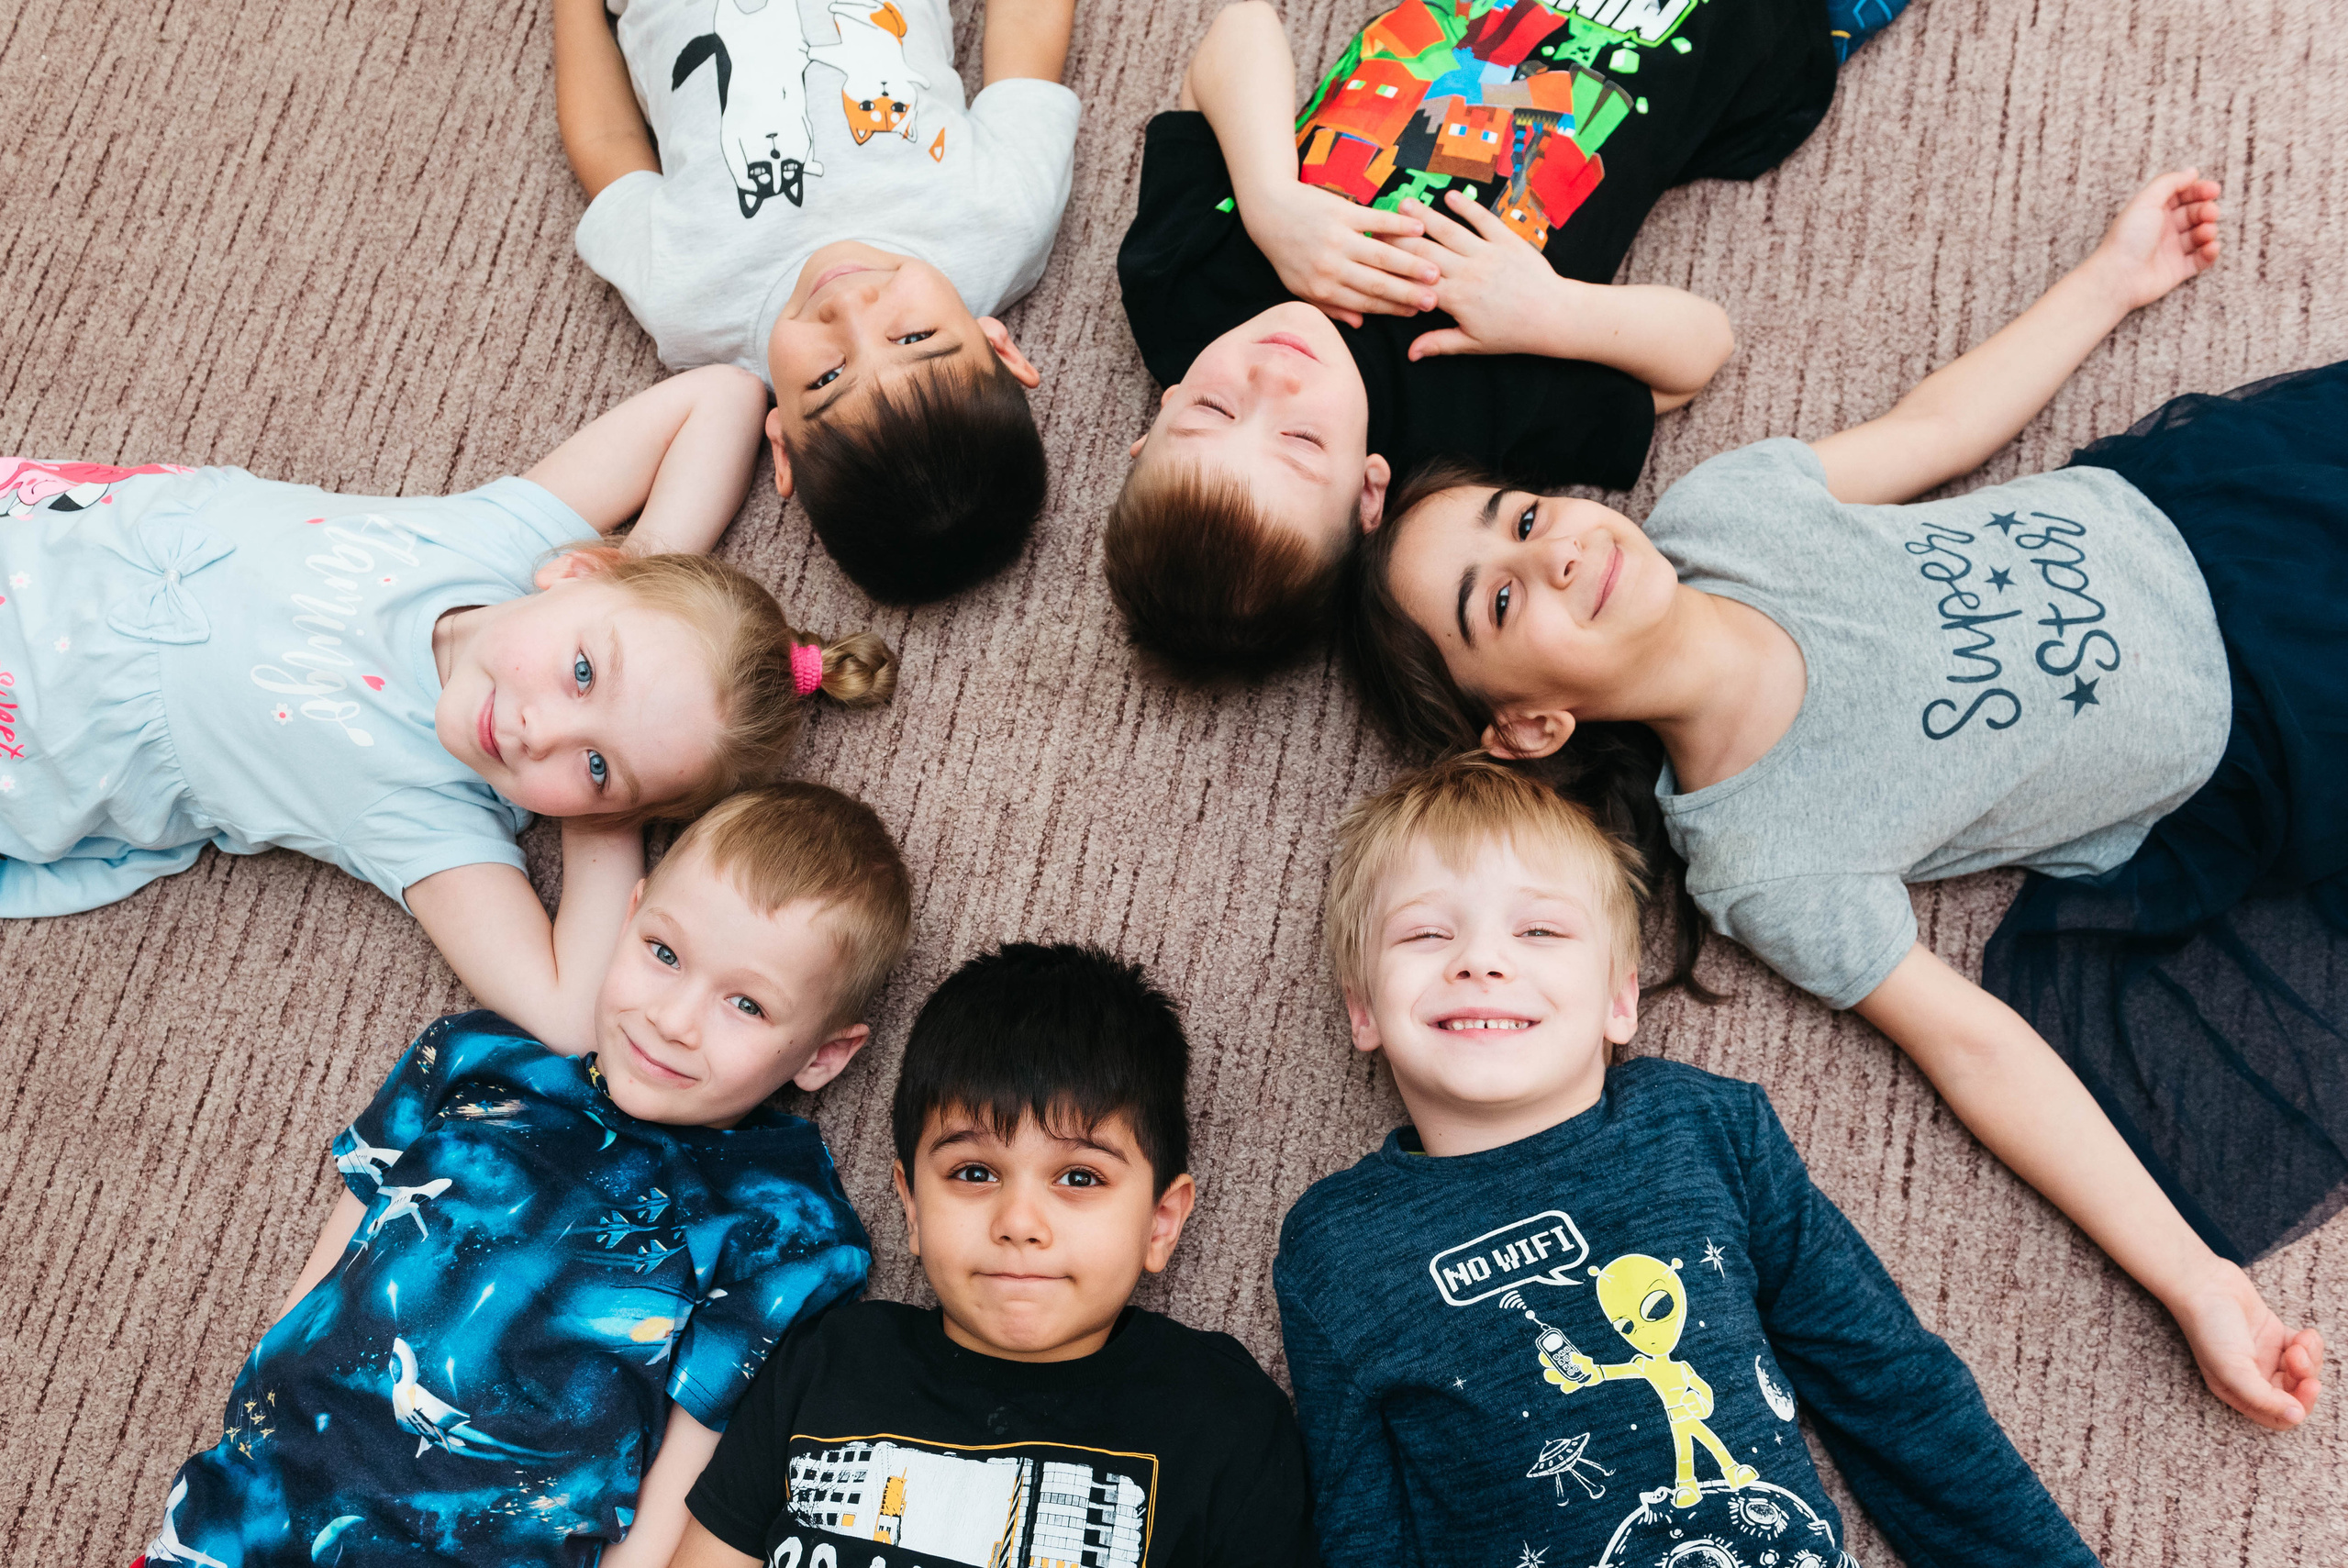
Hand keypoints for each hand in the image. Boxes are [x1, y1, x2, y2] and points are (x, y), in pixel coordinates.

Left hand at [1240, 180, 1437, 326]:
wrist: (1270, 211)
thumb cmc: (1287, 253)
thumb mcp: (1301, 287)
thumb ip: (1331, 307)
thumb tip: (1361, 325)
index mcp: (1322, 289)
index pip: (1365, 303)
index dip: (1393, 309)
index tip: (1417, 314)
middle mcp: (1330, 266)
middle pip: (1376, 284)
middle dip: (1407, 293)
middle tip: (1435, 300)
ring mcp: (1337, 238)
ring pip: (1380, 255)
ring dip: (1410, 263)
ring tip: (1434, 270)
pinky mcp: (1341, 212)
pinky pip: (1375, 220)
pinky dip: (1398, 225)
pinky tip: (1420, 228)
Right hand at [1394, 189, 1566, 358]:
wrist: (1553, 317)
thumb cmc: (1513, 333)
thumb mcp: (1473, 344)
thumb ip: (1439, 343)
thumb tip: (1411, 355)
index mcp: (1455, 298)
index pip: (1414, 278)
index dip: (1391, 265)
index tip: (1372, 253)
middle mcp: (1467, 272)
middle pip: (1425, 250)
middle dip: (1399, 236)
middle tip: (1378, 222)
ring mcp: (1487, 254)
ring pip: (1450, 231)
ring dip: (1425, 216)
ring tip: (1405, 203)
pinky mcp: (1507, 241)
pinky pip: (1483, 220)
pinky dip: (1466, 208)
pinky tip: (1449, 196)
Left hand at [2086, 168, 2221, 312]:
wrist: (2117, 276)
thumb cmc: (2128, 237)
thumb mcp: (2147, 200)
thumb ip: (2169, 183)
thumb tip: (2192, 171)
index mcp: (2153, 210)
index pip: (2182, 195)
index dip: (2199, 191)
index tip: (2213, 190)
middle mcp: (2163, 229)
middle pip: (2194, 214)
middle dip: (2206, 211)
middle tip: (2210, 213)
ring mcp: (2170, 250)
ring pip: (2199, 235)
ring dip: (2208, 231)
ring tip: (2206, 232)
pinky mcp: (2177, 270)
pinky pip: (2200, 260)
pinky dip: (2209, 253)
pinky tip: (2211, 247)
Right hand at [2167, 1256, 2323, 1428]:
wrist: (2205, 1283)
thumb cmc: (2209, 1326)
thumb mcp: (2232, 1369)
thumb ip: (2263, 1398)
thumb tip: (2296, 1416)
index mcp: (2237, 1391)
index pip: (2278, 1416)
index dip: (2297, 1406)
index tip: (2306, 1386)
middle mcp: (2253, 1377)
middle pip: (2294, 1393)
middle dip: (2304, 1377)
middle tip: (2299, 1358)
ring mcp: (2266, 1356)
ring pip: (2303, 1371)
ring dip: (2309, 1358)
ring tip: (2299, 1341)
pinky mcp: (2275, 1335)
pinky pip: (2304, 1349)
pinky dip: (2311, 1344)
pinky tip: (2304, 1333)